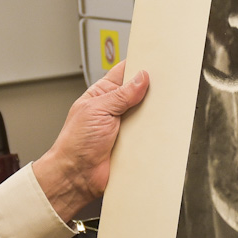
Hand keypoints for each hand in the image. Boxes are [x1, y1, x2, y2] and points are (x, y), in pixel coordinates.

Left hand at [34, 62, 148, 220]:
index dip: (138, 65)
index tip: (153, 61)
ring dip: (153, 115)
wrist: (77, 176)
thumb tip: (141, 78)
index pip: (124, 73)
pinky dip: (156, 134)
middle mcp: (116, 110)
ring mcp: (126, 128)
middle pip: (141, 93)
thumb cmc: (75, 144)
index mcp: (103, 95)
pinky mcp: (135, 145)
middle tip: (162, 88)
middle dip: (151, 91)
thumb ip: (120, 94)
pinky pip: (151, 136)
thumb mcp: (97, 109)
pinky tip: (158, 131)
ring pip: (149, 115)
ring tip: (157, 112)